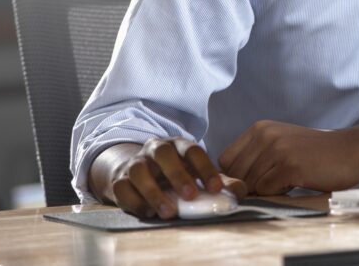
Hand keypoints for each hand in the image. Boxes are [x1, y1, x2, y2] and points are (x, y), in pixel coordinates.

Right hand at [91, 138, 246, 218]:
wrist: (136, 171)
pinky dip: (134, 201)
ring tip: (169, 212)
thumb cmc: (174, 174)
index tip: (216, 187)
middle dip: (178, 175)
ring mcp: (135, 164)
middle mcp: (155, 150)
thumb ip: (219, 182)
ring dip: (154, 192)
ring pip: (139, 171)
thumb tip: (240, 191)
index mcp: (178, 145)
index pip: (193, 150)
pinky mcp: (119, 181)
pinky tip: (148, 212)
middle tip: (190, 196)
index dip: (205, 168)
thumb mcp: (197, 175)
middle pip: (164, 154)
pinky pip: (122, 189)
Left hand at [218, 121, 358, 194]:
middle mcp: (265, 135)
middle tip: (276, 182)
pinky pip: (267, 191)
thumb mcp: (281, 145)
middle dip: (250, 186)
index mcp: (260, 128)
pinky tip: (297, 182)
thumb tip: (227, 186)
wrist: (351, 151)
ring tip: (290, 179)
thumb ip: (255, 158)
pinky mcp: (290, 166)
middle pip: (235, 175)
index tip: (253, 181)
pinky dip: (279, 193)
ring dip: (268, 190)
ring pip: (251, 185)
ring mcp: (277, 149)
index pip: (225, 160)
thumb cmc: (315, 154)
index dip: (235, 176)